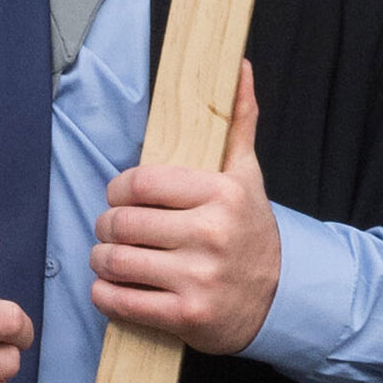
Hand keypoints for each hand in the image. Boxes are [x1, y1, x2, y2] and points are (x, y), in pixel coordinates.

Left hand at [88, 62, 281, 356]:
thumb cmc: (250, 231)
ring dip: (102, 260)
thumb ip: (238, 121)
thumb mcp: (247, 175)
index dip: (118, 191)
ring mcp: (198, 278)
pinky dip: (105, 294)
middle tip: (112, 230)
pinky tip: (114, 287)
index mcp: (221, 194)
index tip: (121, 198)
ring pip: (116, 262)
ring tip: (110, 258)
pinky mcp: (187, 316)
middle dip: (106, 227)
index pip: (139, 183)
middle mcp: (210, 235)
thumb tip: (239, 66)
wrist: (280, 297)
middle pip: (122, 223)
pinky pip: (121, 302)